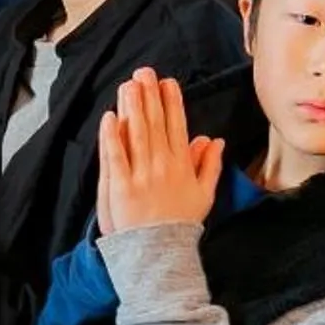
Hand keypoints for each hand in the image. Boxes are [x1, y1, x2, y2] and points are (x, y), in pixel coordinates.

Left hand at [97, 69, 220, 232]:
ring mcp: (140, 175)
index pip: (177, 126)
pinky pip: (115, 156)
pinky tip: (109, 117)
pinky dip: (112, 136)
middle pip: (155, 124)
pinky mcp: (120, 186)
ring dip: (132, 107)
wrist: (160, 252)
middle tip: (144, 72)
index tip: (167, 82)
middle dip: (149, 96)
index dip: (171, 102)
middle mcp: (162, 165)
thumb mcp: (204, 194)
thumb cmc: (181, 223)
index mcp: (182, 165)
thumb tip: (215, 140)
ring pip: (136, 134)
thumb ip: (210, 165)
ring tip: (128, 85)